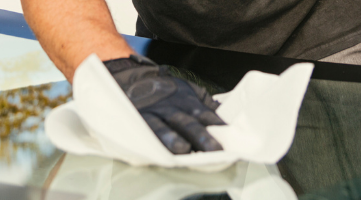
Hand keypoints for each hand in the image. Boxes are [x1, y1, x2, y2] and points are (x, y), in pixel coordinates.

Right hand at [103, 55, 225, 153]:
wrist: (130, 79)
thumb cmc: (164, 90)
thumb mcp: (187, 90)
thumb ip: (206, 104)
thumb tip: (224, 114)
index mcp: (187, 102)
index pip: (206, 115)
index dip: (217, 126)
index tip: (230, 138)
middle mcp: (171, 109)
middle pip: (188, 123)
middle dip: (201, 136)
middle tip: (214, 150)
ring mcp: (152, 116)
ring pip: (163, 128)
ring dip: (172, 139)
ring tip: (182, 149)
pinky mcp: (136, 123)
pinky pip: (142, 134)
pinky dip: (150, 143)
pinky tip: (156, 154)